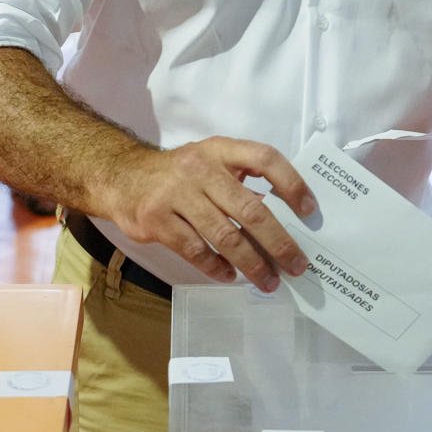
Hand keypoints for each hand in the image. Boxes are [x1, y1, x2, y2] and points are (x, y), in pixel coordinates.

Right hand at [107, 138, 314, 290]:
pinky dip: (217, 268)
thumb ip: (241, 178)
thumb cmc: (178, 174)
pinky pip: (196, 250)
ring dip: (252, 264)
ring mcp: (177, 195)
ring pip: (226, 236)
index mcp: (220, 150)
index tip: (310, 210)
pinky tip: (230, 276)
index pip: (265, 158)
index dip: (291, 183)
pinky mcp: (158, 220)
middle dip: (279, 242)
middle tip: (297, 265)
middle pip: (251, 209)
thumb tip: (286, 217)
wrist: (121, 177)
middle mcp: (200, 169)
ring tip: (268, 281)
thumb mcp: (209, 160)